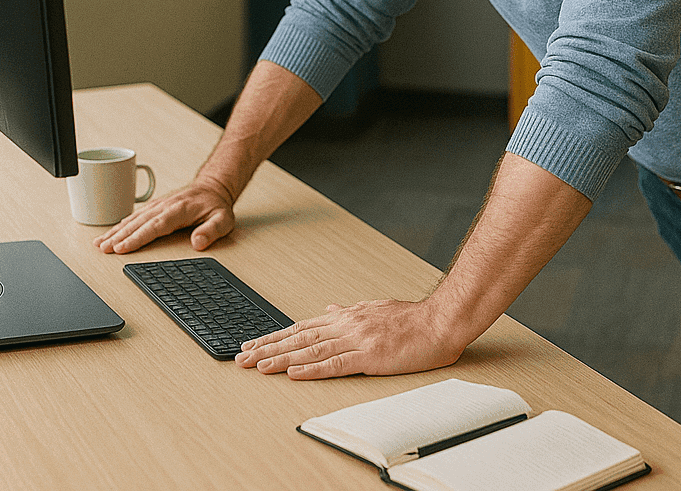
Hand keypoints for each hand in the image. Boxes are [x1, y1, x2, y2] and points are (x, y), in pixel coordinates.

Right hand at [93, 178, 234, 253]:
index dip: (137, 237)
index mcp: (179, 210)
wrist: (213, 187)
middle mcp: (165, 206)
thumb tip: (198, 243)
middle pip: (139, 222)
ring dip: (116, 231)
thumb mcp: (223, 219)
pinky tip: (110, 233)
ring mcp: (158, 205)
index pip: (155, 225)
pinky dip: (121, 224)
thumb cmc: (216, 205)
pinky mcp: (155, 206)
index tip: (122, 247)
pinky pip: (135, 215)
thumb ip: (212, 231)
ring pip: (133, 219)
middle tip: (103, 249)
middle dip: (119, 236)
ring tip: (99, 244)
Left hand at [234, 298, 465, 379]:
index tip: (253, 344)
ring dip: (281, 359)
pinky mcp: (370, 356)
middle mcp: (347, 325)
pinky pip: (335, 364)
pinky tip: (294, 372)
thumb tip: (329, 309)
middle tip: (241, 358)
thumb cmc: (412, 320)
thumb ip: (350, 311)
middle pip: (299, 337)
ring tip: (257, 366)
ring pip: (310, 350)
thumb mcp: (376, 308)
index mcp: (347, 316)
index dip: (275, 336)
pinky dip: (311, 369)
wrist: (439, 322)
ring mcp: (357, 339)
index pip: (302, 327)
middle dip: (268, 348)